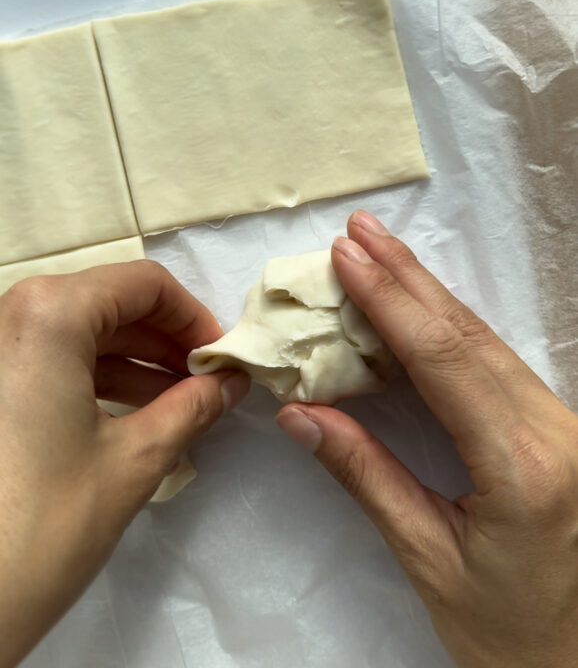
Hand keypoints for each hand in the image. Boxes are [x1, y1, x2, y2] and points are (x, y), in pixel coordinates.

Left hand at [0, 261, 248, 667]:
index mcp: (50, 313)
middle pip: (111, 302)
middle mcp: (13, 314)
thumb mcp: (134, 460)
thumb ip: (192, 407)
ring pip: (81, 330)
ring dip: (135, 360)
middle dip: (165, 340)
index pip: (145, 284)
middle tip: (208, 381)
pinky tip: (135, 415)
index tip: (222, 357)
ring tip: (181, 403)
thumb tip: (228, 382)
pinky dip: (96, 377)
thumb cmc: (41, 526)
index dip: (195, 318)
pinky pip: (51, 358)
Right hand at [277, 211, 577, 667]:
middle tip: (359, 231)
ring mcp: (567, 426)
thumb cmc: (511, 636)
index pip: (445, 360)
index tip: (348, 256)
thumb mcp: (432, 561)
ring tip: (382, 252)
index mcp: (524, 465)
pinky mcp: (562, 431)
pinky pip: (501, 366)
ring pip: (489, 343)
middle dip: (409, 278)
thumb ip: (367, 478)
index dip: (392, 300)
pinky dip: (453, 330)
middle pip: (470, 335)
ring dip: (430, 296)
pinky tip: (423, 307)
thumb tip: (300, 414)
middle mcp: (556, 431)